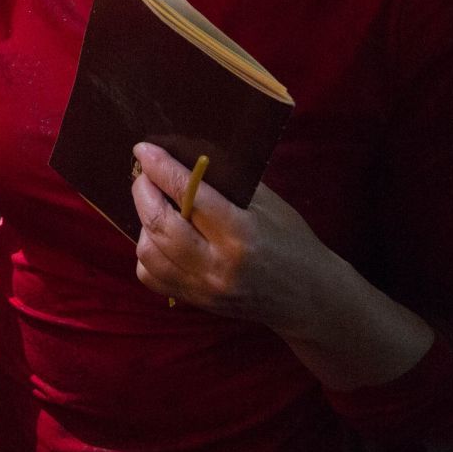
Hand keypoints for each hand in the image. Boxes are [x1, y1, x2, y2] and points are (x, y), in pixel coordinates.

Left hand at [128, 142, 340, 337]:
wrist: (309, 298)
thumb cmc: (292, 241)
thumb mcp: (270, 205)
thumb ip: (228, 183)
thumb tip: (185, 157)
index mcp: (241, 233)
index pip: (188, 194)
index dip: (161, 168)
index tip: (143, 149)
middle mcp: (218, 264)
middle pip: (160, 224)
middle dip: (143, 192)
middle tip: (143, 174)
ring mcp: (204, 288)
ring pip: (148, 252)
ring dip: (143, 223)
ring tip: (155, 206)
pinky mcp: (196, 302)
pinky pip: (151, 277)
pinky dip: (147, 253)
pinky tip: (160, 238)